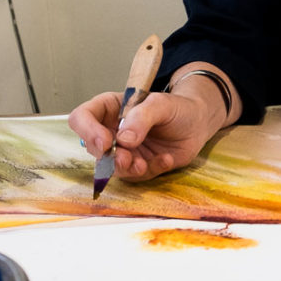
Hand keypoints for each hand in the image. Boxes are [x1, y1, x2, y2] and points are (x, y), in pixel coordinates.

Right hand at [69, 89, 218, 181]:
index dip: (87, 131)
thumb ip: (142, 116)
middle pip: (93, 147)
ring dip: (126, 169)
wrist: (198, 123)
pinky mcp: (138, 166)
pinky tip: (167, 159)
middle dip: (108, 157)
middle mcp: (111, 131)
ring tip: (144, 164)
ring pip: (111, 167)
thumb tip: (122, 139)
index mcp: (110, 108)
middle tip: (126, 159)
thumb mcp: (162, 104)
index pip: (81, 118)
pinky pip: (137, 175)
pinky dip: (151, 170)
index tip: (106, 142)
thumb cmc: (177, 107)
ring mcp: (124, 151)